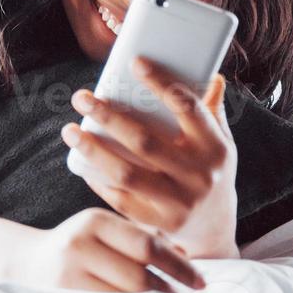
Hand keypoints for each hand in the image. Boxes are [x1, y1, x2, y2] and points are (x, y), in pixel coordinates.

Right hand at [3, 207, 206, 292]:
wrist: (26, 265)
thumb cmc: (78, 247)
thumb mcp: (104, 229)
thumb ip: (139, 235)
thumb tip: (184, 254)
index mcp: (94, 221)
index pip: (147, 244)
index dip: (178, 265)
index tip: (200, 280)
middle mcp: (79, 243)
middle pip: (138, 275)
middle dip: (166, 289)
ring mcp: (68, 273)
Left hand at [62, 57, 240, 259]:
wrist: (215, 229)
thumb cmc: (211, 172)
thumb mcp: (221, 143)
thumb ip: (212, 111)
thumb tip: (212, 75)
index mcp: (215, 147)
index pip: (187, 108)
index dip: (160, 83)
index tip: (134, 62)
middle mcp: (199, 175)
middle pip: (145, 140)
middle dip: (108, 116)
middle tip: (81, 97)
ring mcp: (180, 202)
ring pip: (127, 173)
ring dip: (94, 150)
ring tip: (70, 130)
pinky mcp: (161, 224)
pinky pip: (123, 201)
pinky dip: (100, 182)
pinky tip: (82, 165)